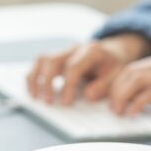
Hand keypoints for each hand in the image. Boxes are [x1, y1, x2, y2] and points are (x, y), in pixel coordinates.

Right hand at [26, 33, 150, 104]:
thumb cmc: (113, 65)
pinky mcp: (58, 56)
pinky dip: (34, 75)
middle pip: (53, 60)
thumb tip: (88, 95)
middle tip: (49, 102)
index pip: (73, 66)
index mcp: (91, 51)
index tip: (65, 102)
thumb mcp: (117, 75)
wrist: (112, 53)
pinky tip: (33, 89)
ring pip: (42, 59)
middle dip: (47, 82)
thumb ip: (104, 86)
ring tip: (35, 96)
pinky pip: (40, 62)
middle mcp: (75, 48)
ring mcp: (64, 51)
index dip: (67, 85)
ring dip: (35, 78)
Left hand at [108, 49, 150, 115]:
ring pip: (137, 80)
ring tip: (119, 112)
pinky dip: (137, 103)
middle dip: (117, 90)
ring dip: (123, 97)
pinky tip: (134, 113)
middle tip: (113, 108)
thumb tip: (136, 96)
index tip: (113, 98)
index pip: (135, 67)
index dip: (119, 83)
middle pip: (132, 71)